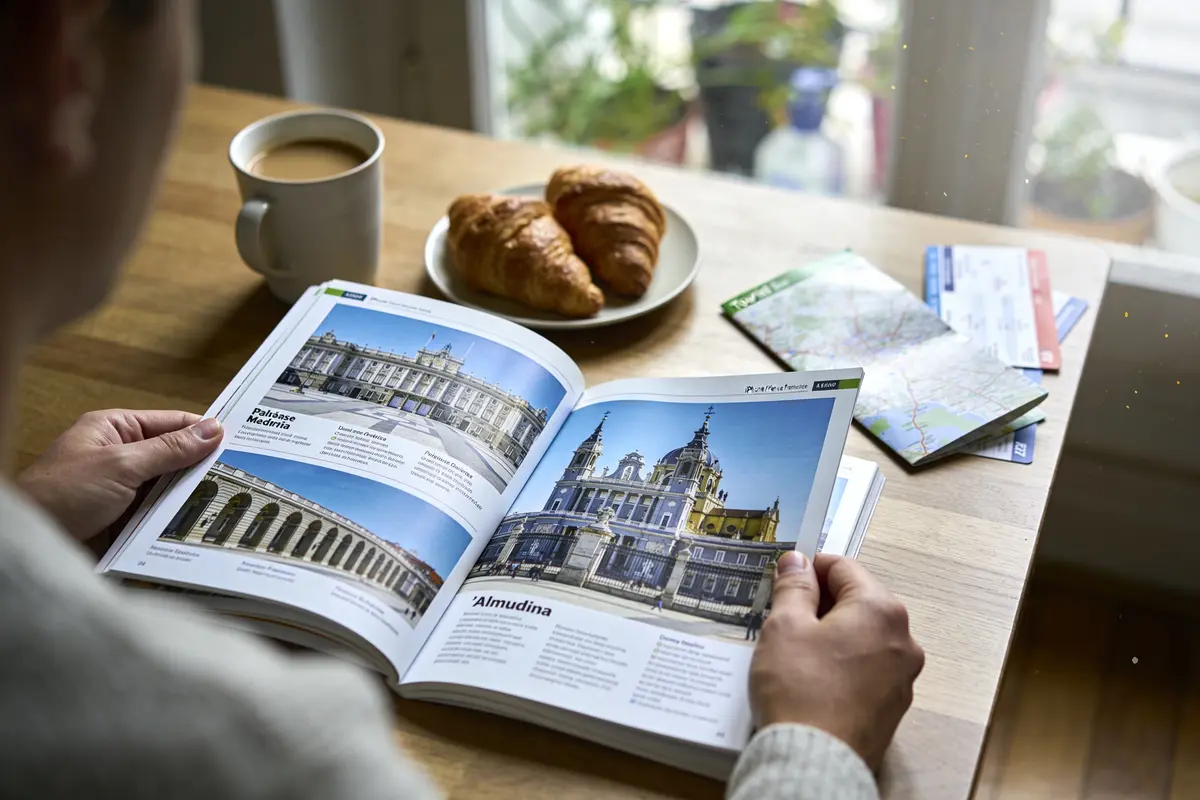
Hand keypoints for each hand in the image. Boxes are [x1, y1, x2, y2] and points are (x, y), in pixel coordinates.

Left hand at [19, 410, 222, 543]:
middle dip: (202, 468)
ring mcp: (122, 490)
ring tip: (230, 503)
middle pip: (175, 457)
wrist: (32, 543)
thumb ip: (170, 449)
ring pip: (170, 489)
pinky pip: (159, 516)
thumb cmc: (59, 495)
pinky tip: (200, 525)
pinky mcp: (124, 520)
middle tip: (243, 475)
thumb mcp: (122, 465)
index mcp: (115, 430)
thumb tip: (213, 429)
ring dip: (190, 497)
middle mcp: (121, 457)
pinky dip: (176, 520)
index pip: (172, 424)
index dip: (205, 432)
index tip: (241, 442)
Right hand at [748, 551, 923, 771]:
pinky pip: (866, 670)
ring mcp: (902, 676)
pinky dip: (842, 665)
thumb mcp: (784, 626)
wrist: (814, 761)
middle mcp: (902, 639)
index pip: (844, 568)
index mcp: (880, 610)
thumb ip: (794, 587)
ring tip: (795, 651)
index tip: (786, 579)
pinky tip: (812, 679)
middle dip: (822, 604)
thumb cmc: (800, 691)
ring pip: (863, 637)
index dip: (810, 569)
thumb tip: (797, 563)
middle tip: (784, 617)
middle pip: (858, 602)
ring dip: (832, 635)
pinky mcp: (892, 706)